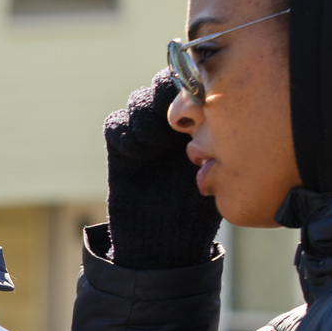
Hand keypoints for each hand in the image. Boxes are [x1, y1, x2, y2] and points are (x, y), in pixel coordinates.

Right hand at [104, 72, 220, 269]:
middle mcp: (173, 126)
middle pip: (162, 84)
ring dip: (145, 113)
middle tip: (173, 116)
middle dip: (166, 93)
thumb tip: (216, 109)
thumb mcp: (216, 176)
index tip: (197, 98)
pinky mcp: (121, 150)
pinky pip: (116, 124)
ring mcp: (145, 136)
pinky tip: (136, 153)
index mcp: (201, 126)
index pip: (195, 84)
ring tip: (152, 142)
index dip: (192, 83)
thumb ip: (214, 142)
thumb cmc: (196, 216)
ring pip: (138, 100)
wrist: (160, 247)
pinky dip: (124, 132)